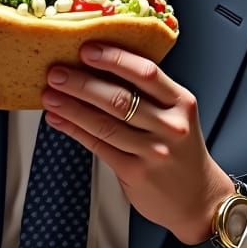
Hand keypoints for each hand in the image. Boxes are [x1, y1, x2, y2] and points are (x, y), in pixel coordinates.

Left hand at [41, 42, 235, 247]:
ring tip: (49, 95)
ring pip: (103, 123)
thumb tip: (98, 68)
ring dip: (71, 107)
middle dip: (81, 83)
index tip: (87, 49)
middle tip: (56, 72)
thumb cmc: (180, 151)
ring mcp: (153, 151)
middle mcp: (170, 125)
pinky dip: (74, 130)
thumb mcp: (176, 116)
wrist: (197, 198)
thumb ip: (148, 94)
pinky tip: (58, 120)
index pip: (146, 73)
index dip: (114, 59)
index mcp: (181, 102)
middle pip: (119, 98)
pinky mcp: (135, 172)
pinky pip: (98, 146)